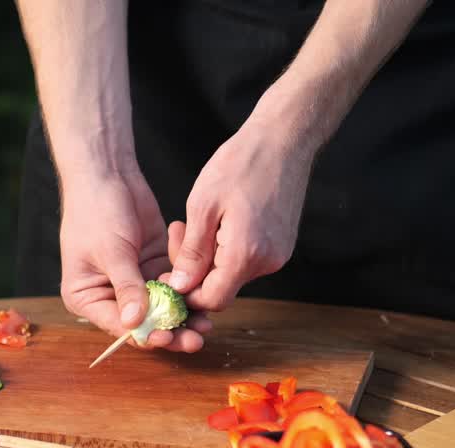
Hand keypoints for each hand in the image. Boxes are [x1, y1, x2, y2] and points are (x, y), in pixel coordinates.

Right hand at [59, 169, 209, 351]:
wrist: (108, 173)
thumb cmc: (95, 210)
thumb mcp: (111, 251)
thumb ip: (127, 287)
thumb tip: (135, 323)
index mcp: (88, 298)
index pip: (120, 326)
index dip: (147, 335)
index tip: (171, 338)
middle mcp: (110, 295)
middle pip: (145, 322)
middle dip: (171, 330)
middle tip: (197, 338)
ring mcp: (135, 282)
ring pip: (164, 306)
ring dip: (185, 311)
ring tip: (207, 320)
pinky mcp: (153, 265)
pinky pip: (174, 283)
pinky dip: (186, 282)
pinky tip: (199, 275)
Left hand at [168, 120, 314, 310]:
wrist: (284, 141)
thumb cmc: (242, 164)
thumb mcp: (203, 205)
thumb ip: (192, 252)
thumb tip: (180, 286)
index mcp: (245, 255)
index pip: (212, 300)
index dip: (187, 293)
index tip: (170, 273)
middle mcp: (266, 262)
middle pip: (221, 288)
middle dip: (194, 269)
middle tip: (178, 232)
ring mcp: (278, 255)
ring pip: (233, 274)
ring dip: (210, 257)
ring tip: (199, 221)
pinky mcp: (281, 247)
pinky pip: (247, 260)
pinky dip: (227, 250)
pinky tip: (219, 222)